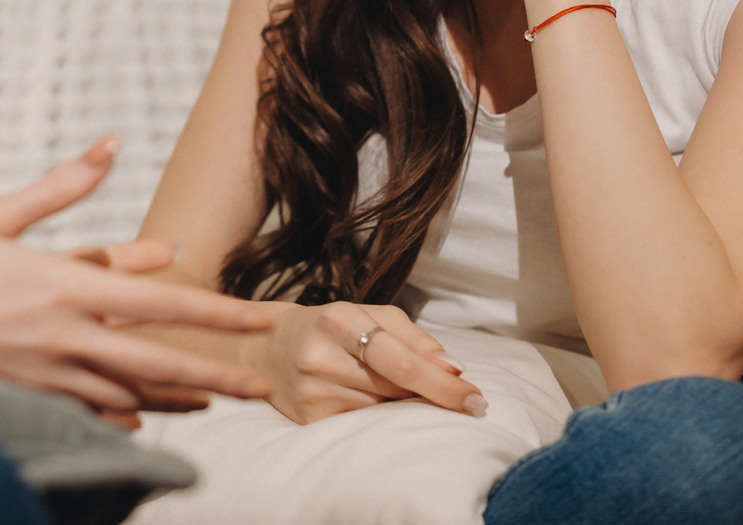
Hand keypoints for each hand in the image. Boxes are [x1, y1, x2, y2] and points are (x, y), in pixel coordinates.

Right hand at [0, 133, 273, 418]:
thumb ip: (51, 186)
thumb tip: (104, 145)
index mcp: (56, 285)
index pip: (157, 302)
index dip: (212, 312)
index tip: (255, 317)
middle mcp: (58, 338)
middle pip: (157, 361)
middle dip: (216, 373)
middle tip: (264, 386)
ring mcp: (39, 379)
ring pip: (126, 394)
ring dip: (174, 397)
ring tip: (215, 400)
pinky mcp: (16, 403)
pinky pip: (84, 415)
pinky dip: (118, 414)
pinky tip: (139, 416)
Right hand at [253, 299, 484, 424]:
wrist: (266, 348)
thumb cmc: (331, 328)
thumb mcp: (368, 314)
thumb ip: (413, 337)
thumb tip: (453, 369)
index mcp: (337, 320)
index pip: (399, 359)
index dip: (440, 383)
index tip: (476, 399)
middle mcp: (319, 357)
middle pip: (395, 388)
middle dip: (431, 395)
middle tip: (464, 401)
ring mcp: (311, 393)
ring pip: (382, 411)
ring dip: (403, 405)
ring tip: (393, 389)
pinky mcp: (309, 421)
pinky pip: (363, 427)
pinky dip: (380, 418)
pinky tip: (374, 403)